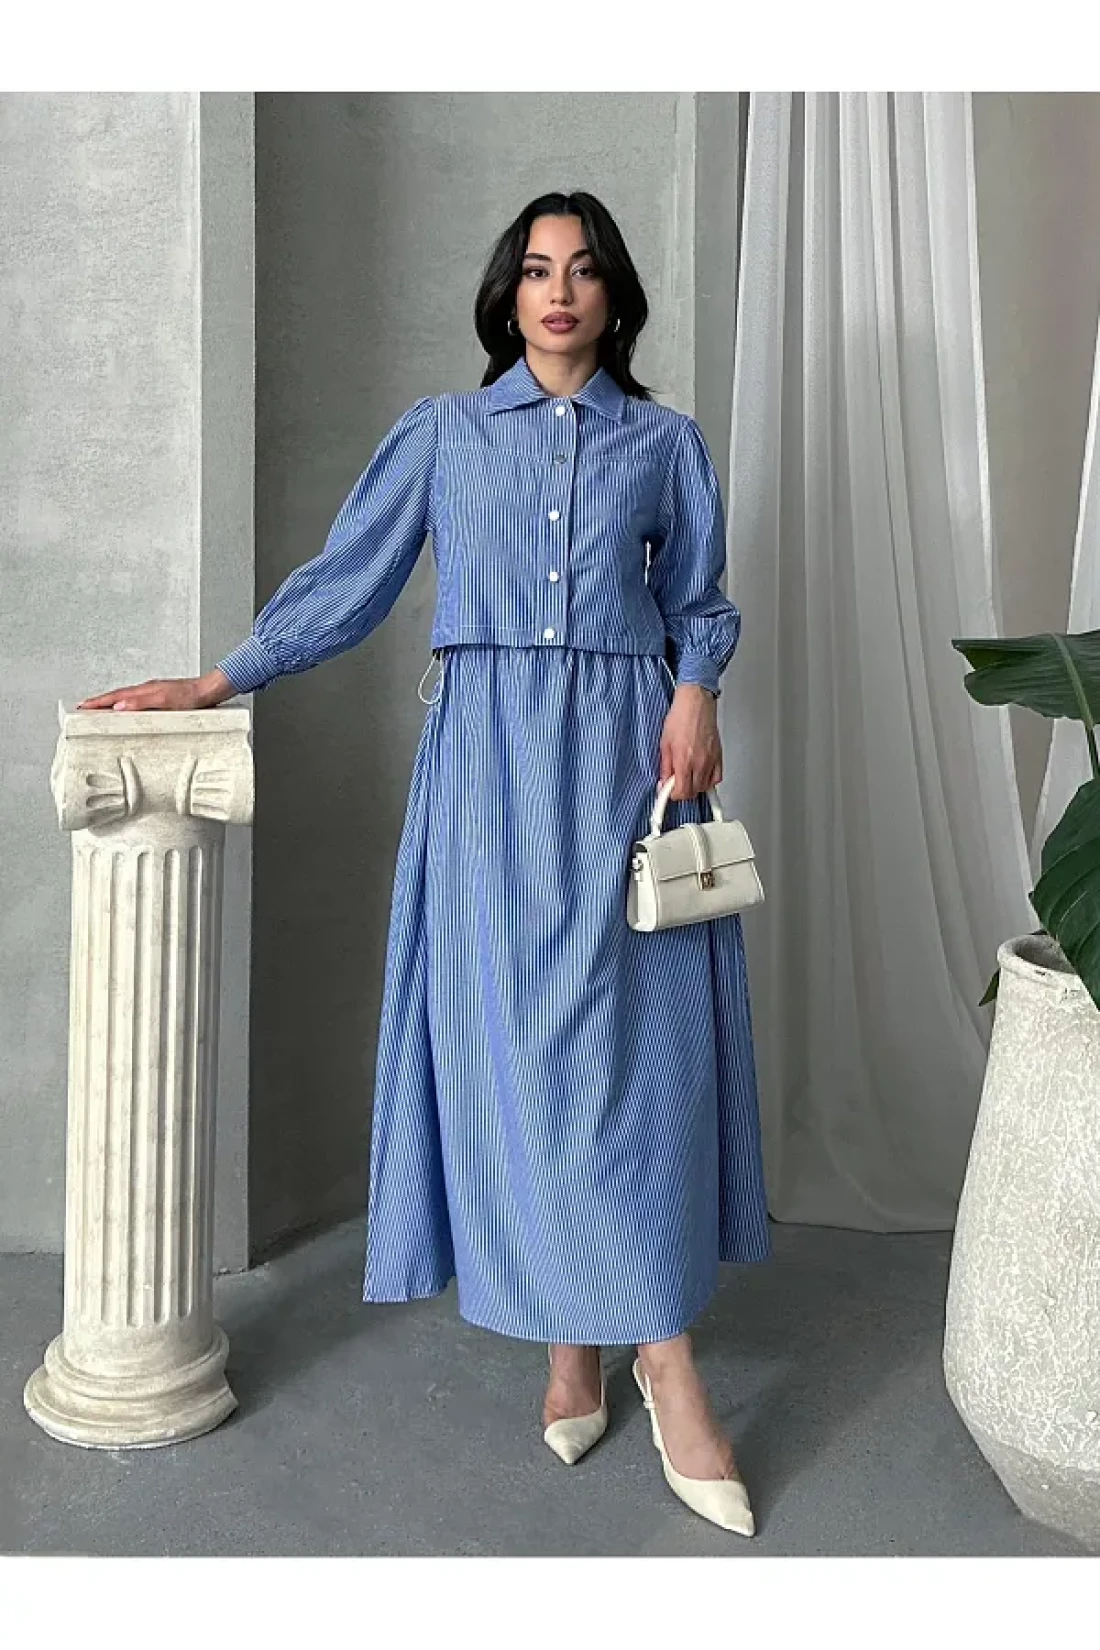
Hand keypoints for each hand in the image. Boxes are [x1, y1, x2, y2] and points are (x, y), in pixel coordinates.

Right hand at [75, 669, 237, 711]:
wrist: (211, 690)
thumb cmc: (193, 697)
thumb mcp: (166, 701)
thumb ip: (142, 703)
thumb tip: (118, 707)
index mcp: (145, 690)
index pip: (115, 697)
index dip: (98, 703)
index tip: (81, 707)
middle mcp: (147, 690)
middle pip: (117, 696)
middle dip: (99, 702)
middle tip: (83, 708)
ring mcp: (154, 693)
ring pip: (127, 698)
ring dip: (111, 703)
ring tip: (100, 710)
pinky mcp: (162, 698)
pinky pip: (138, 701)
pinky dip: (127, 705)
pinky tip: (129, 711)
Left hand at [659, 685, 720, 799]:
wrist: (696, 702)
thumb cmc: (681, 717)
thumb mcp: (665, 743)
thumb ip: (665, 766)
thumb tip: (664, 781)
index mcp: (684, 761)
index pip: (682, 792)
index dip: (673, 795)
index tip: (668, 791)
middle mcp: (700, 763)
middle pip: (694, 792)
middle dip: (683, 791)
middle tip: (675, 782)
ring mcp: (711, 760)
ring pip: (705, 786)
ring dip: (695, 786)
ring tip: (687, 776)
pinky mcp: (719, 755)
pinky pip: (717, 777)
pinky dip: (709, 780)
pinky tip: (701, 774)